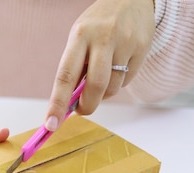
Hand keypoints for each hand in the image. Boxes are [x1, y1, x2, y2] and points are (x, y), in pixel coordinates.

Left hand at [44, 0, 155, 130]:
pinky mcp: (142, 48)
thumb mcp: (79, 39)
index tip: (50, 125)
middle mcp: (103, 38)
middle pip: (95, 86)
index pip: (65, 76)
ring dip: (104, 93)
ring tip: (102, 76)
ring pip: (112, 88)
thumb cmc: (97, 26)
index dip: (57, 104)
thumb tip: (69, 104)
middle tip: (81, 110)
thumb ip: (74, 69)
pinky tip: (118, 66)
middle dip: (87, 106)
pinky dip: (119, 83)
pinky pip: (127, 81)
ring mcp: (125, 43)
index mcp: (79, 36)